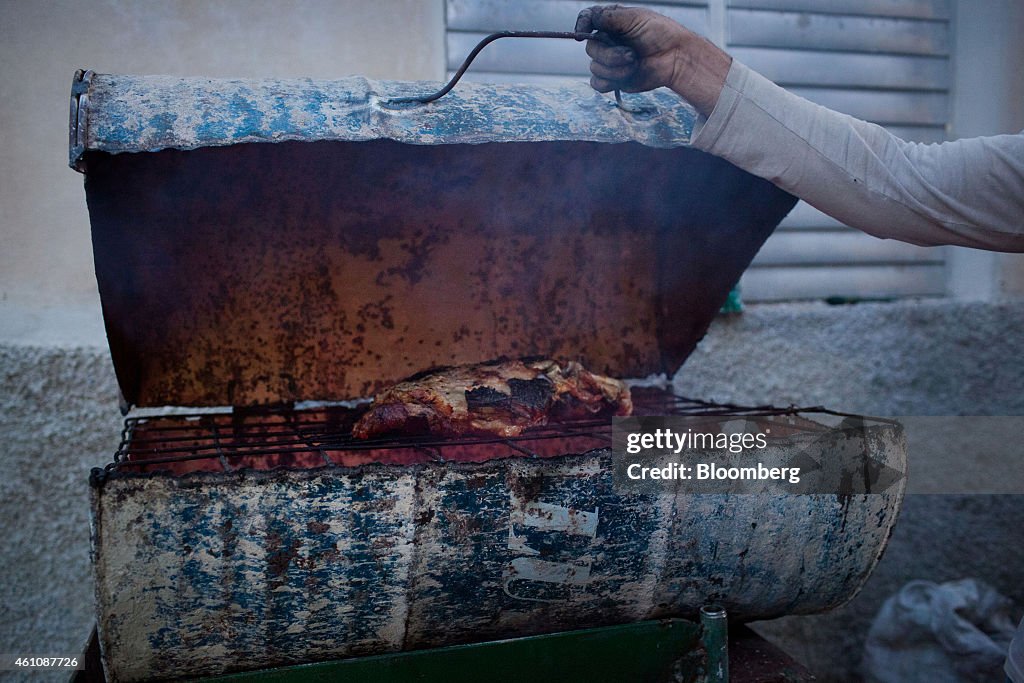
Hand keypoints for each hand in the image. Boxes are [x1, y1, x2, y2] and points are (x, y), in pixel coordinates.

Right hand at [575, 4, 730, 115]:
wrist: (675, 58)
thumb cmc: (661, 34)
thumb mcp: (635, 18)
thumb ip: (609, 17)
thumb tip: (589, 17)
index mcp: (611, 22)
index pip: (587, 20)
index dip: (581, 25)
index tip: (581, 33)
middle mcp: (608, 40)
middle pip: (590, 49)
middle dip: (609, 55)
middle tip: (631, 55)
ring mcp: (610, 61)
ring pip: (594, 68)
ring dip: (615, 69)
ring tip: (635, 64)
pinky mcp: (614, 79)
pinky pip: (597, 83)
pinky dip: (609, 81)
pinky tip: (625, 75)